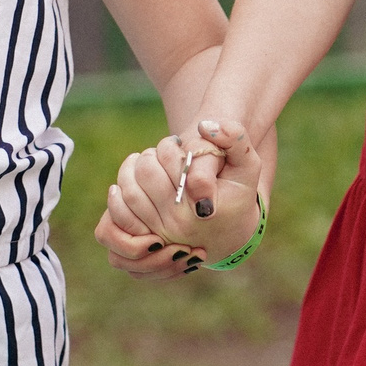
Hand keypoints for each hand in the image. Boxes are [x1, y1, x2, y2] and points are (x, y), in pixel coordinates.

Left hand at [95, 119, 273, 280]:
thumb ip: (236, 140)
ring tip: (146, 164)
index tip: (179, 146)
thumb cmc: (238, 194)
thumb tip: (205, 126)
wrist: (227, 233)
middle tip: (161, 154)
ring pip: (129, 190)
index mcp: (201, 207)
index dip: (170, 147)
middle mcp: (178, 224)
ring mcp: (158, 234)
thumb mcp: (248, 166)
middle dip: (151, 156)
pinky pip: (118, 212)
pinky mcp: (143, 240)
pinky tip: (131, 181)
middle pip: (146, 172)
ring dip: (132, 170)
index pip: (170, 161)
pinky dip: (119, 192)